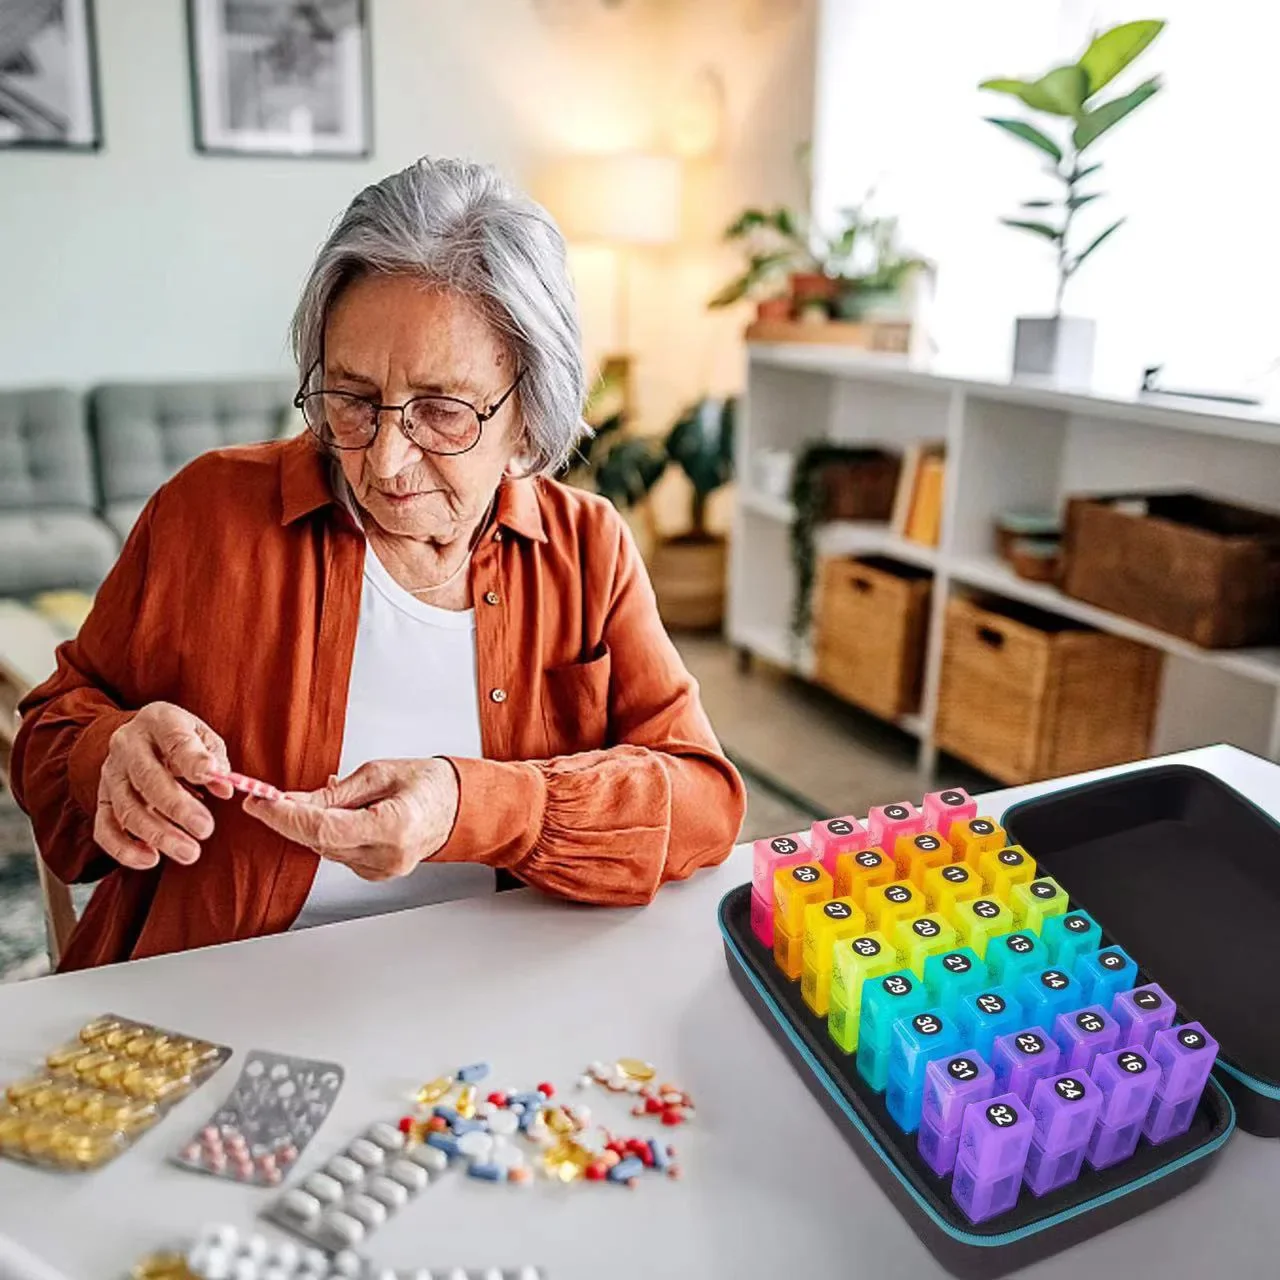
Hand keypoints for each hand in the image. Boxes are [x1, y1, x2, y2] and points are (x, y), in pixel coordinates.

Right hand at [95, 702, 233, 870]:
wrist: (140, 735)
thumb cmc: (181, 739)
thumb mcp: (203, 736)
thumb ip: (215, 759)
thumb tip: (225, 787)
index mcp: (159, 720)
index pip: (175, 740)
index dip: (193, 760)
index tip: (212, 776)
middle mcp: (127, 745)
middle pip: (148, 779)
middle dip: (178, 808)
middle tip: (206, 829)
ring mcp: (110, 773)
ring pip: (127, 809)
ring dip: (158, 834)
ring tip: (190, 853)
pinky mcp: (102, 799)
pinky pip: (105, 828)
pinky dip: (124, 848)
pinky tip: (150, 859)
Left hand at [242, 758, 459, 880]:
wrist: (460, 806)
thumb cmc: (430, 785)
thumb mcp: (380, 774)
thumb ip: (335, 793)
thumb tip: (294, 802)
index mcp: (395, 826)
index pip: (326, 828)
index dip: (288, 817)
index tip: (261, 802)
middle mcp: (390, 856)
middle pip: (320, 844)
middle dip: (287, 821)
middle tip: (261, 801)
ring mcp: (385, 869)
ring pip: (326, 850)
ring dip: (308, 827)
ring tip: (304, 800)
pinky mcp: (378, 873)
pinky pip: (339, 854)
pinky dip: (328, 835)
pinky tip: (333, 816)